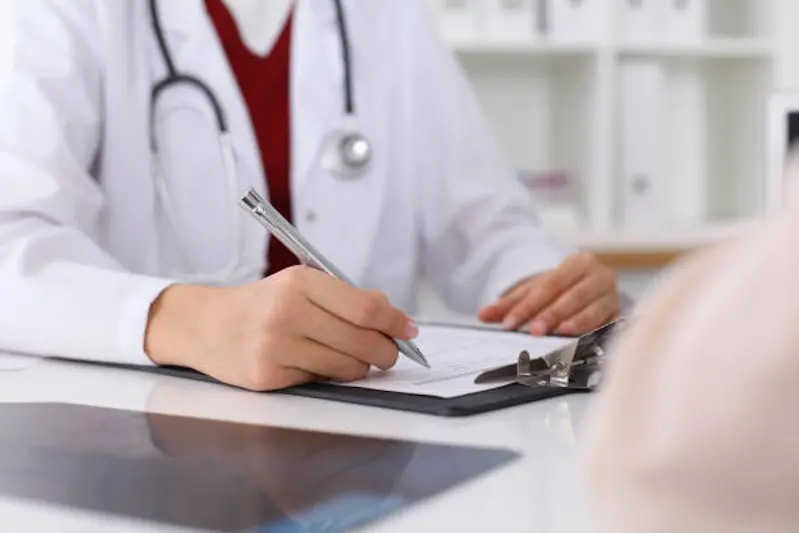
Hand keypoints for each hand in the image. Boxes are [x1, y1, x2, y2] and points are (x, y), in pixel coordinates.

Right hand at [144, 266, 416, 390]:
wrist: (205, 325)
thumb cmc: (261, 304)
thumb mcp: (299, 286)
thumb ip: (344, 298)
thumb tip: (392, 317)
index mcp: (300, 282)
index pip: (365, 306)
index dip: (395, 321)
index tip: (409, 330)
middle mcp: (287, 312)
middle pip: (362, 340)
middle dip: (386, 351)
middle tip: (390, 354)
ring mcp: (275, 346)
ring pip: (347, 366)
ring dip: (360, 367)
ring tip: (353, 359)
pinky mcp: (267, 376)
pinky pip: (320, 381)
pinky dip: (328, 376)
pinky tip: (314, 363)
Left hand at [478, 253, 619, 335]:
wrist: (589, 288)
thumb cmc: (561, 290)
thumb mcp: (534, 291)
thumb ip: (509, 304)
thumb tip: (483, 314)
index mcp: (578, 263)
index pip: (550, 284)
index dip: (530, 305)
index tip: (511, 322)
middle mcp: (600, 276)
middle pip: (573, 295)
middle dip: (552, 314)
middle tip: (534, 331)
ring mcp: (613, 296)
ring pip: (595, 309)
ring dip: (577, 322)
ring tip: (561, 332)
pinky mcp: (621, 316)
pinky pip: (610, 325)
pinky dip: (598, 332)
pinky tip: (586, 341)